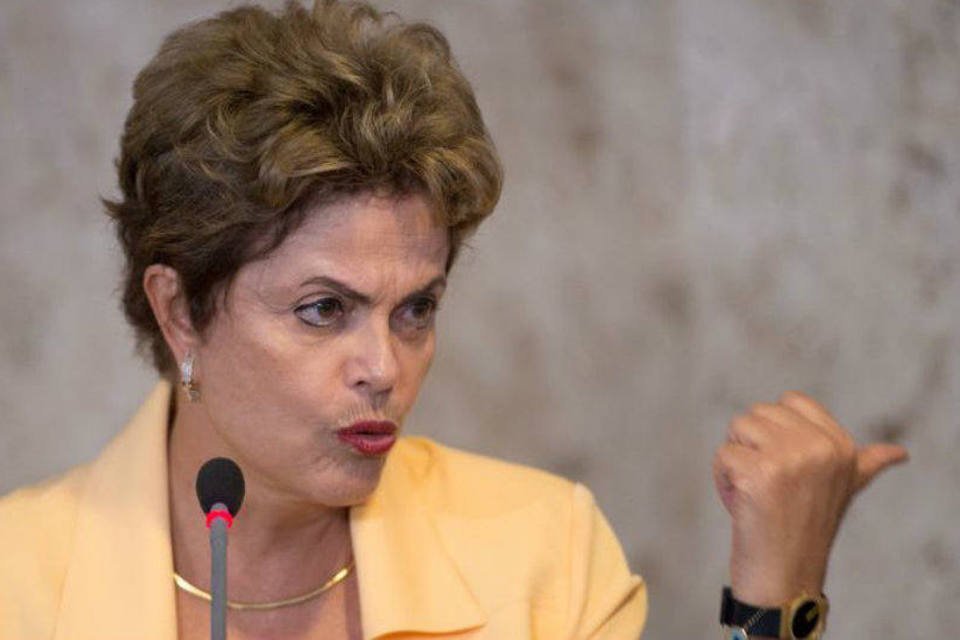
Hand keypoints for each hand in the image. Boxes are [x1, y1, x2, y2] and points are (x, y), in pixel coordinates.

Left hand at [712, 391, 907, 605]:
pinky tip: (743, 504)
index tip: (787, 467)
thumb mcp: (846, 489)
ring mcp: (790, 458)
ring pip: (737, 429)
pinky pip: (723, 455)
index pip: (791, 401)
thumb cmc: (807, 528)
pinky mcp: (759, 473)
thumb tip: (899, 453)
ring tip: (756, 493)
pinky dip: (723, 479)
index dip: (775, 431)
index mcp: (842, 445)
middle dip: (752, 446)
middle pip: (757, 413)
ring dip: (736, 460)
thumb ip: (867, 464)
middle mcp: (820, 447)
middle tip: (769, 485)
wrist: (785, 575)